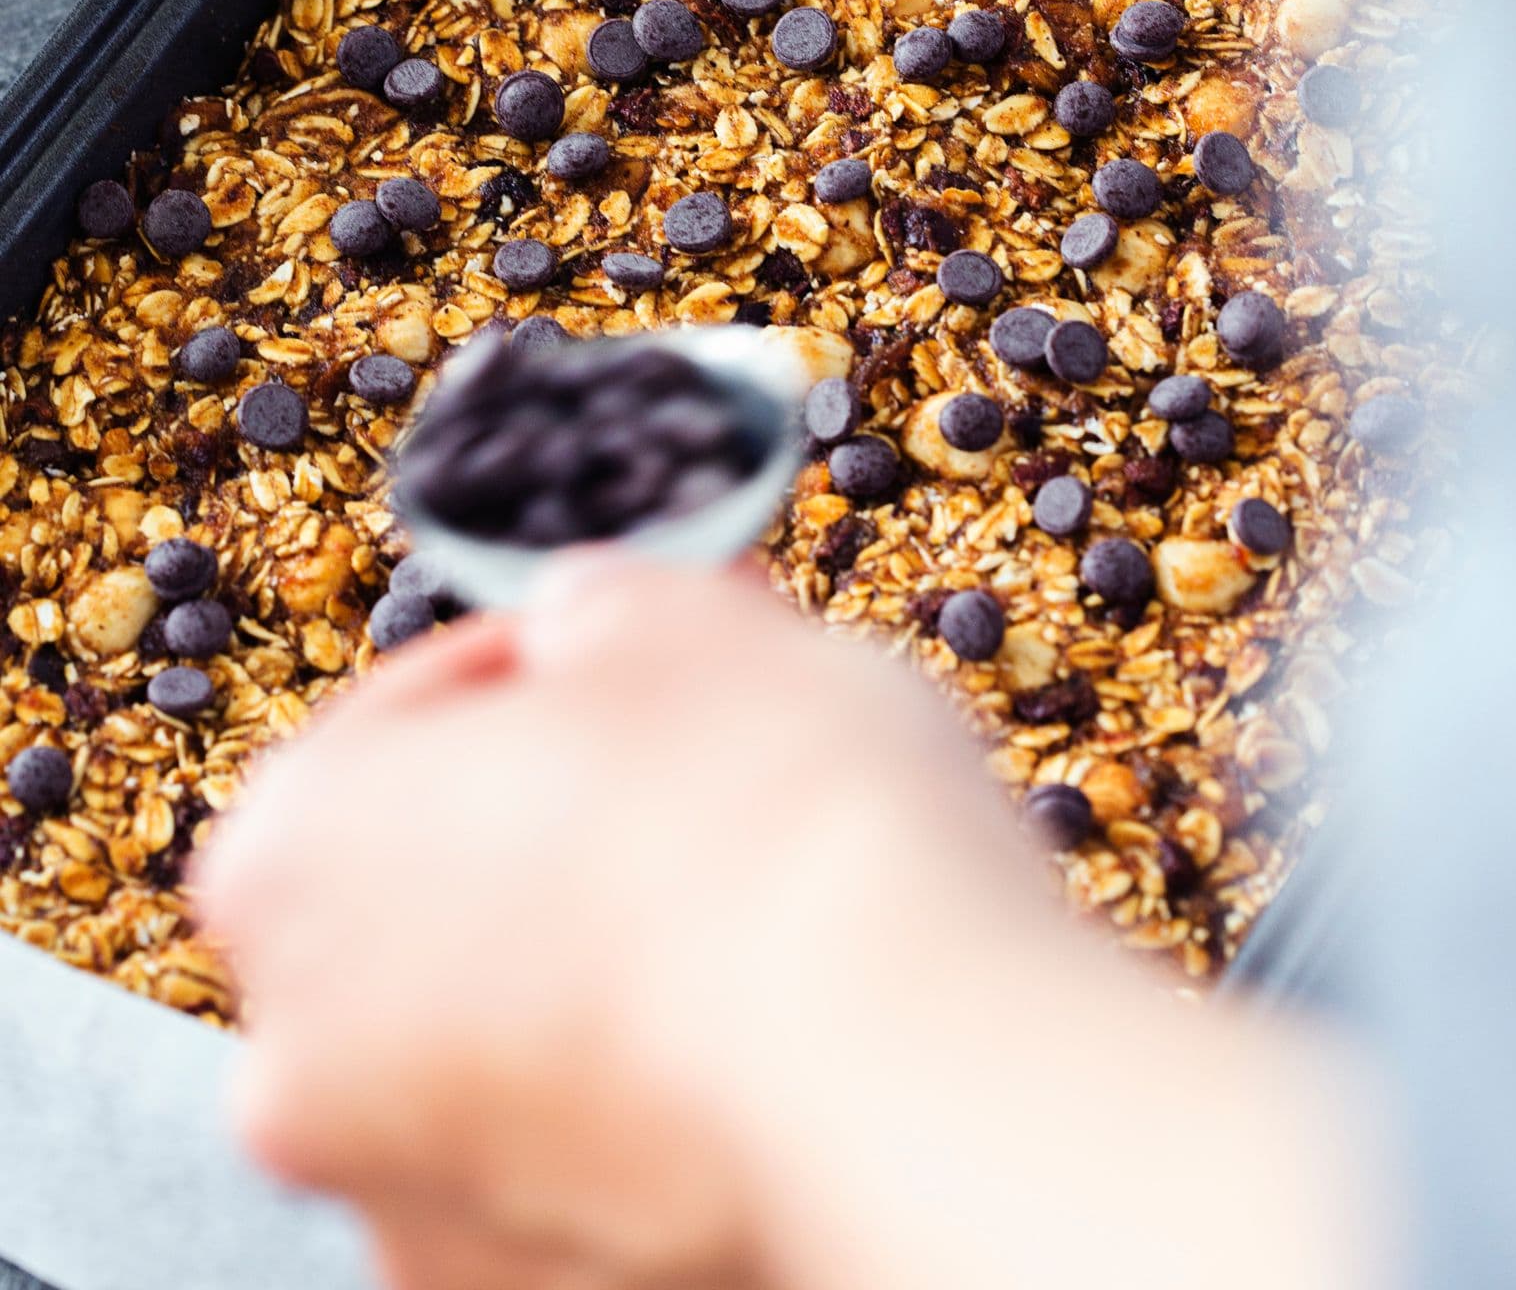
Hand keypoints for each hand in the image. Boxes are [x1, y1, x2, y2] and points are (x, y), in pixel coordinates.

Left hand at [200, 559, 1393, 1289]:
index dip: (546, 664)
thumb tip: (586, 628)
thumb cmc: (772, 822)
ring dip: (608, 961)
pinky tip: (768, 1024)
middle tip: (707, 764)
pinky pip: (586, 1156)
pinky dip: (656, 1090)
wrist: (910, 1063)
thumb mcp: (669, 613)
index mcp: (288, 856)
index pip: (403, 714)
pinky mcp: (539, 1289)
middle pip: (438, 890)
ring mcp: (419, 1201)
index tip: (645, 657)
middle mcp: (302, 1058)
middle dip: (567, 818)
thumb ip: (585, 610)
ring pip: (509, 1036)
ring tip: (761, 900)